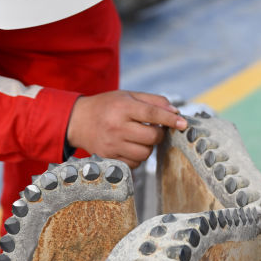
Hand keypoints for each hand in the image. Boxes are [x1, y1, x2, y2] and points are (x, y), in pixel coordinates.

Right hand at [65, 91, 187, 167]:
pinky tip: (131, 147)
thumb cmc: (107, 106)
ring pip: (145, 153)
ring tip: (139, 138)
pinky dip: (138, 157)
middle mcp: (116, 127)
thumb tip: (176, 113)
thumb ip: (154, 101)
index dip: (170, 120)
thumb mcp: (128, 96)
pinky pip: (134, 164)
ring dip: (148, 147)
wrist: (77, 121)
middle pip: (152, 137)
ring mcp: (112, 144)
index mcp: (122, 108)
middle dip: (159, 134)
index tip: (183, 123)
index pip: (152, 114)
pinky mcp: (109, 158)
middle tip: (153, 129)